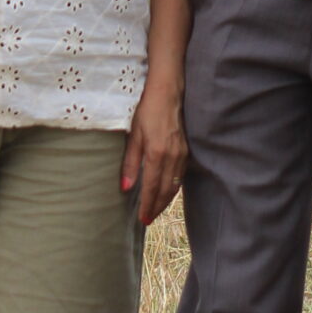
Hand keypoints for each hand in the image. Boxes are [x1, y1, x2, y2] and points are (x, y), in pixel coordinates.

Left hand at [123, 79, 187, 224]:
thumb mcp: (134, 135)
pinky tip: (166, 191)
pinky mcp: (186, 150)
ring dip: (165, 200)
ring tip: (155, 210)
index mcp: (157, 154)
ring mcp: (181, 154)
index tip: (141, 219)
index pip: (151, 187)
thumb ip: (130, 163)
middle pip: (165, 190)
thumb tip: (125, 187)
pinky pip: (180, 175)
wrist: (168, 93)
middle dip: (156, 207)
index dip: (147, 205)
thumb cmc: (147, 111)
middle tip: (148, 220)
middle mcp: (172, 157)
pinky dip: (173, 188)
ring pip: (175, 185)